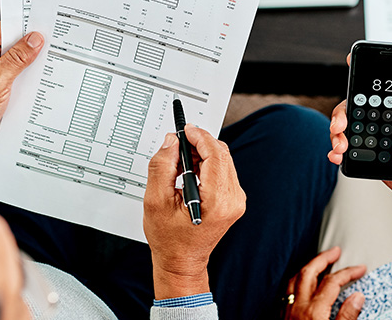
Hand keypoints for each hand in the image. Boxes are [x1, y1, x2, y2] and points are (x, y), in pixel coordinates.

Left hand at [0, 22, 43, 148]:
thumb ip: (16, 59)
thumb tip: (34, 39)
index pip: (7, 26)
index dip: (28, 27)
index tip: (47, 30)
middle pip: (15, 40)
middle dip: (33, 45)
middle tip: (52, 49)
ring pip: (19, 55)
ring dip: (32, 61)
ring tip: (45, 66)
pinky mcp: (0, 77)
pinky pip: (18, 68)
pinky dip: (28, 73)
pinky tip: (38, 78)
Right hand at [144, 125, 245, 299]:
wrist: (182, 261)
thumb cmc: (170, 239)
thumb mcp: (156, 201)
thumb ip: (162, 166)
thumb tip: (171, 142)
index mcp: (217, 200)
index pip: (215, 154)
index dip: (200, 137)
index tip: (186, 130)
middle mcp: (232, 200)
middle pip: (221, 154)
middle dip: (200, 144)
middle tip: (178, 145)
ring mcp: (236, 200)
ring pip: (223, 161)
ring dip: (202, 154)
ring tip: (180, 162)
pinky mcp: (234, 200)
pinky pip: (223, 171)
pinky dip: (207, 165)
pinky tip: (190, 172)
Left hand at [283, 247, 365, 319]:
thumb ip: (347, 316)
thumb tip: (358, 297)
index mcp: (314, 310)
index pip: (333, 282)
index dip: (348, 273)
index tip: (359, 269)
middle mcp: (298, 306)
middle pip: (309, 272)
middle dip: (323, 258)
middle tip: (335, 251)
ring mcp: (287, 310)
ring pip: (294, 278)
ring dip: (308, 266)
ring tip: (318, 262)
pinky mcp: (280, 316)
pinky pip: (287, 290)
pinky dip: (296, 280)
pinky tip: (301, 282)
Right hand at [328, 72, 391, 211]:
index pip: (380, 89)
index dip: (364, 75)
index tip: (352, 64)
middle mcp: (387, 121)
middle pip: (356, 109)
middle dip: (342, 114)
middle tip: (340, 125)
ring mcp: (377, 138)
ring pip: (350, 129)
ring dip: (338, 135)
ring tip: (340, 146)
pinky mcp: (371, 156)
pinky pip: (350, 150)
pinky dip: (339, 151)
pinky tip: (337, 155)